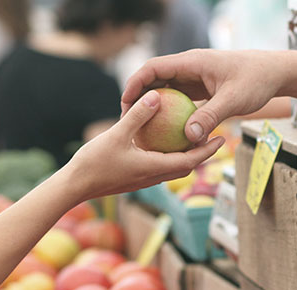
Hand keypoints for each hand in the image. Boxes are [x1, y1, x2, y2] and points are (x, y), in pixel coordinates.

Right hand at [67, 90, 224, 200]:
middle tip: (214, 137)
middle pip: (186, 166)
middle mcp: (153, 177)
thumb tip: (156, 96)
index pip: (190, 161)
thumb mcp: (116, 134)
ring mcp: (144, 179)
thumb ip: (138, 116)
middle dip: (202, 154)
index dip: (208, 150)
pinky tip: (163, 142)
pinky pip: (159, 166)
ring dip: (186, 156)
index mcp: (154, 168)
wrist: (75, 186)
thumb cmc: (94, 163)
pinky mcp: (135, 179)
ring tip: (193, 138)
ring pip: (173, 168)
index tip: (222, 139)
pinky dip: (168, 156)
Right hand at [122, 49, 285, 144]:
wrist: (274, 73)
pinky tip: (166, 133)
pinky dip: (170, 113)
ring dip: (153, 107)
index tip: (125, 103)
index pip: (154, 68)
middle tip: (127, 120)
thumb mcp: (233, 100)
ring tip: (142, 128)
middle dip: (139, 98)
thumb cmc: (256, 80)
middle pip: (155, 79)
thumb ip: (210, 117)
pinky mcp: (201, 88)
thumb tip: (189, 137)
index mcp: (192, 62)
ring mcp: (195, 78)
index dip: (135, 83)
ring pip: (166, 90)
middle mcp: (190, 68)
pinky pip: (179, 100)